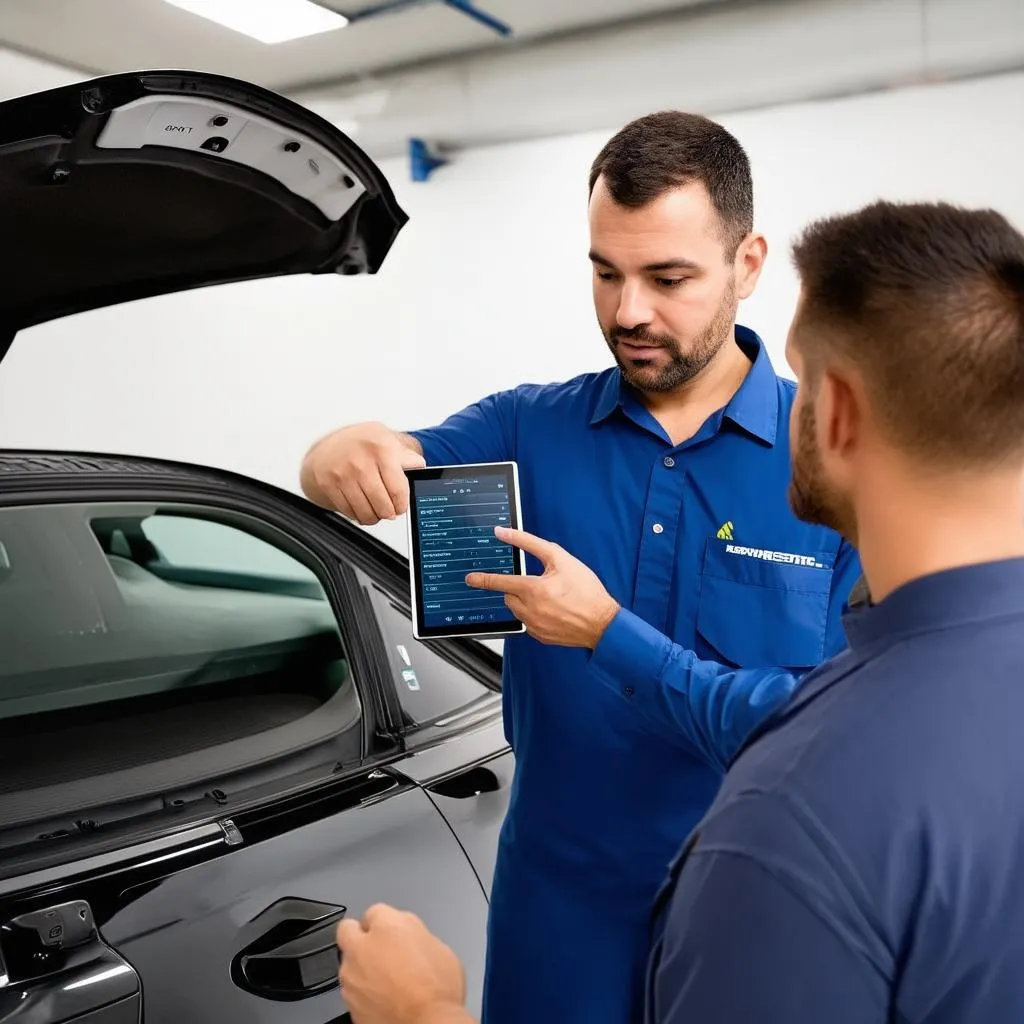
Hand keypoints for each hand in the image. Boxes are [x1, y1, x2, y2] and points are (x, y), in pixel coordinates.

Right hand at [301, 422, 424, 524]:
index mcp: (381, 448)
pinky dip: (357, 515)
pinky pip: (349, 512)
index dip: (402, 504)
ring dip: (373, 517)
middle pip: (383, 506)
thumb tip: (421, 469)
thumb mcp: (387, 440)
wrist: (328, 446)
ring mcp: (343, 473)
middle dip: (389, 513)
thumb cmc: (361, 445)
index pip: (398, 490)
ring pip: (366, 513)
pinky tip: (360, 506)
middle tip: (389, 511)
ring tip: (375, 510)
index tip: (401, 507)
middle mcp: (361, 460)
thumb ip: (407, 456)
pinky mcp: (328, 484)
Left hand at [336, 905, 467, 1023]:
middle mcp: (362, 947)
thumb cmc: (437, 988)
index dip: (386, 922)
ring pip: (347, 963)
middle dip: (358, 935)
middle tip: (377, 948)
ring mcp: (351, 977)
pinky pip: (352, 991)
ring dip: (360, 967)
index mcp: (387, 925)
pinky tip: (382, 999)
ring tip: (384, 980)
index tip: (394, 932)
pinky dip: (363, 992)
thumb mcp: (438, 946)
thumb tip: (407, 935)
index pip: (376, 911)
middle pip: (347, 929)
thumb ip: (413, 932)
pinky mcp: (348, 1003)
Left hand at [466, 527, 619, 648]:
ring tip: (550, 597)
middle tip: (538, 585)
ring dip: (525, 601)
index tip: (470, 578)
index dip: (483, 579)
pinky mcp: (540, 636)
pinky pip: (528, 622)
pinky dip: (535, 614)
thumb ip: (530, 543)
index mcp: (532, 590)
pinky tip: (554, 610)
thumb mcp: (561, 559)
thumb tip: (506, 532)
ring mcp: (534, 626)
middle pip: (508, 596)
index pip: (500, 582)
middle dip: (517, 588)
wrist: (603, 622)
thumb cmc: (586, 591)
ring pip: (517, 610)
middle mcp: (529, 610)